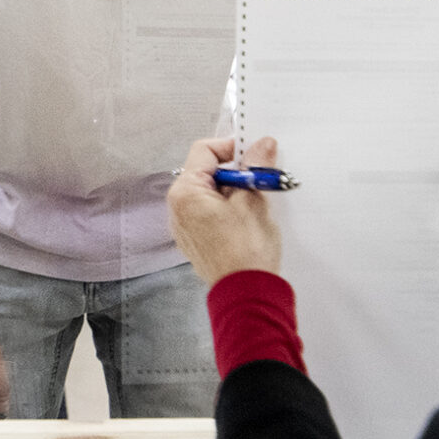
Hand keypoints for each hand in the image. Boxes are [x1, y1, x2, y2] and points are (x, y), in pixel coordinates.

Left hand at [166, 136, 282, 285]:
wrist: (246, 293)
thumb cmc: (246, 252)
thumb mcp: (254, 200)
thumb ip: (255, 167)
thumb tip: (261, 146)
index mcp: (185, 192)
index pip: (204, 150)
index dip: (231, 147)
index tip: (254, 153)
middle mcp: (178, 207)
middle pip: (206, 172)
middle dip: (235, 171)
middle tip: (260, 179)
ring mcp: (185, 225)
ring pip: (210, 193)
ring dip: (234, 190)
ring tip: (256, 201)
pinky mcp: (196, 239)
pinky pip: (210, 212)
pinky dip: (228, 208)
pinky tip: (247, 218)